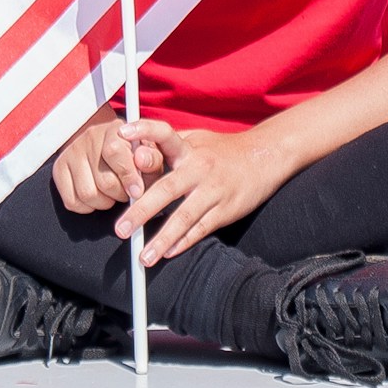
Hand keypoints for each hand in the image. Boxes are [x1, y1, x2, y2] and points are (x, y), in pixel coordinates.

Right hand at [52, 104, 162, 213]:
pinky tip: (97, 195)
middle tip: (125, 191)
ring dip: (104, 202)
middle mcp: (89, 138)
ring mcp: (71, 153)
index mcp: (114, 130)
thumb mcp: (149, 153)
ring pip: (87, 194)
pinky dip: (87, 207)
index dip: (128, 176)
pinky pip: (72, 202)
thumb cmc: (132, 153)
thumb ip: (152, 158)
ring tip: (112, 193)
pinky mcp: (59, 169)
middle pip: (103, 180)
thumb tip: (143, 160)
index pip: (115, 152)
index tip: (137, 191)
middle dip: (120, 194)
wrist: (105, 142)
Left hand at [114, 120, 288, 265]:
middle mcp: (199, 168)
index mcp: (189, 148)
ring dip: (162, 238)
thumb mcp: (197, 138)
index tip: (122, 133)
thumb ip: (169, 144)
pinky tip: (168, 253)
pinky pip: (202, 228)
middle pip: (167, 189)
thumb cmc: (223, 149)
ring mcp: (214, 190)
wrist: (266, 156)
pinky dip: (184, 242)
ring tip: (144, 256)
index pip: (165, 134)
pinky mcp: (227, 209)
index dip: (144, 131)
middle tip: (121, 229)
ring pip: (184, 217)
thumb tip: (135, 147)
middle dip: (141, 210)